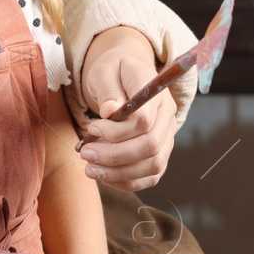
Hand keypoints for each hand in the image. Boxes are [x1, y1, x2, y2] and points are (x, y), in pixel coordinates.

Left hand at [78, 26, 175, 191]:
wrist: (124, 78)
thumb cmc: (113, 73)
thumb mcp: (105, 70)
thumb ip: (108, 89)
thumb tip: (110, 111)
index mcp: (157, 93)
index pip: (145, 120)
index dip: (117, 131)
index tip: (92, 129)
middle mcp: (168, 117)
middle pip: (150, 146)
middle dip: (115, 156)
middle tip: (85, 154)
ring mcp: (167, 137)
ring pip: (153, 166)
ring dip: (119, 173)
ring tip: (90, 169)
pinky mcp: (160, 153)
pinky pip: (150, 177)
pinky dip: (127, 182)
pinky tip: (104, 177)